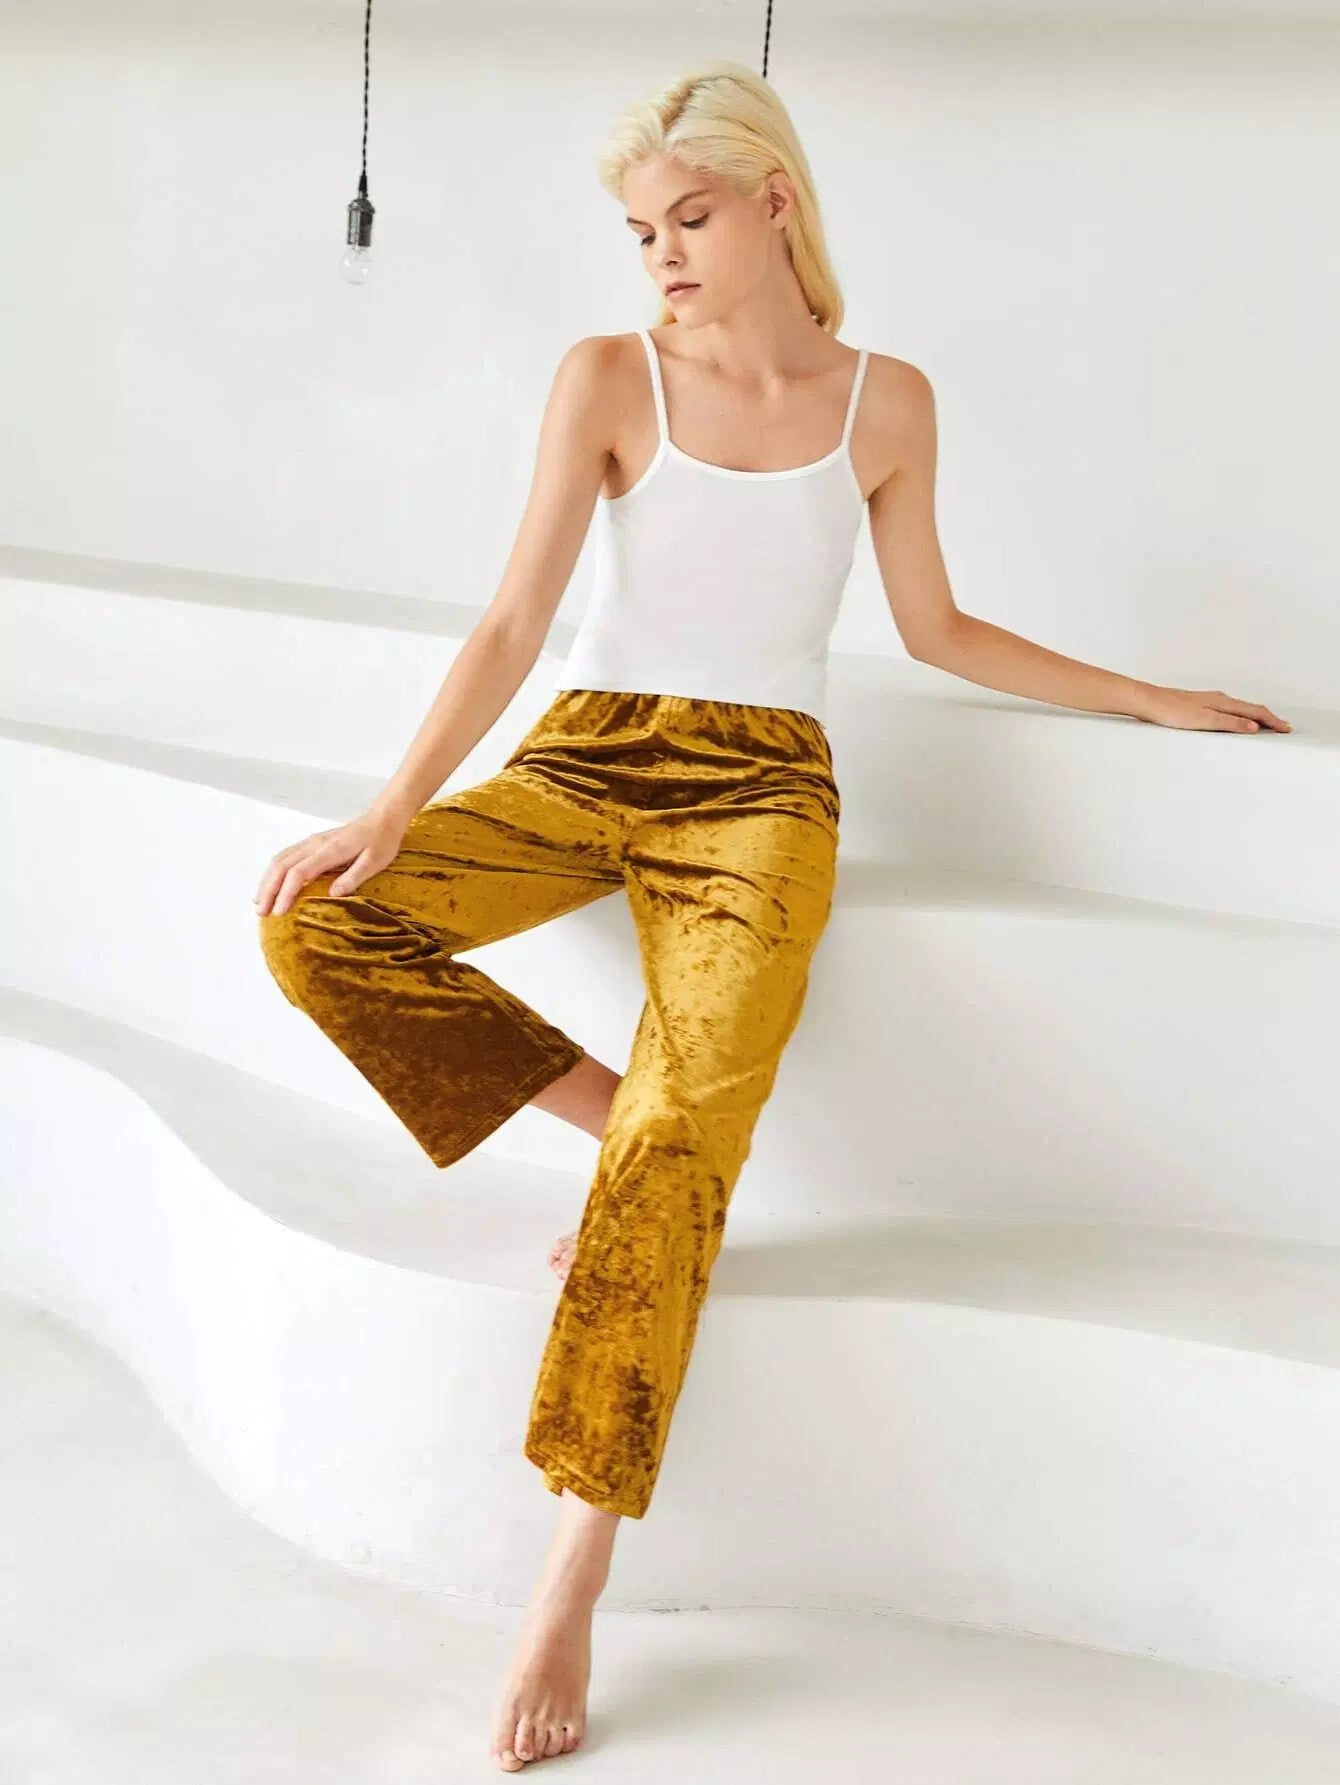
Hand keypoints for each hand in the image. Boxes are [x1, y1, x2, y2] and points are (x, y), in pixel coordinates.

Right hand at [253, 807, 411, 916]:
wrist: (382, 819)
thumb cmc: (381, 841)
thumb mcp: (375, 861)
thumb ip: (354, 877)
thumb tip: (332, 894)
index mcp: (330, 850)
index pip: (299, 872)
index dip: (286, 893)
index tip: (278, 912)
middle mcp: (315, 844)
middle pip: (282, 866)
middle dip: (268, 890)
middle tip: (261, 913)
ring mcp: (311, 842)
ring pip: (279, 860)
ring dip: (266, 881)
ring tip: (258, 903)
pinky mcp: (312, 843)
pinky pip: (285, 856)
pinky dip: (273, 872)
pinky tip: (270, 885)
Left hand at [1135, 685, 1291, 733]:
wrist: (1148, 702)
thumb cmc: (1172, 711)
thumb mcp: (1204, 720)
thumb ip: (1229, 723)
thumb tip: (1254, 726)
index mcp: (1223, 702)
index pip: (1254, 711)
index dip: (1271, 721)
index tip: (1285, 729)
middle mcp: (1219, 699)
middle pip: (1250, 707)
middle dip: (1268, 718)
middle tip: (1282, 727)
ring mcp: (1209, 701)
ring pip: (1239, 708)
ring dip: (1255, 716)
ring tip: (1265, 724)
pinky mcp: (1199, 705)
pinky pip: (1228, 709)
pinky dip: (1239, 715)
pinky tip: (1235, 719)